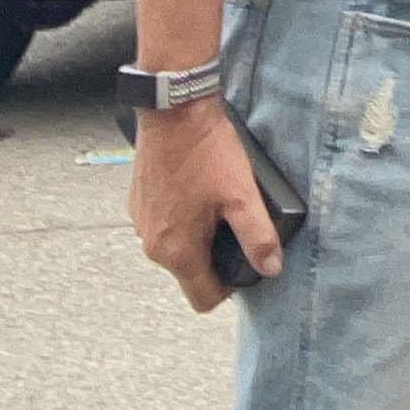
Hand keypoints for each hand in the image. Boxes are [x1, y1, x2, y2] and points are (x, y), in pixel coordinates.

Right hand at [130, 102, 280, 312]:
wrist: (173, 111)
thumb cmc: (206, 152)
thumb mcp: (242, 195)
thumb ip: (258, 237)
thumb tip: (271, 268)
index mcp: (176, 250)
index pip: (202, 298)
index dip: (228, 289)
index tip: (243, 263)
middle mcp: (152, 243)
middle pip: (189, 272)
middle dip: (214, 258)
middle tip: (237, 227)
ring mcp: (141, 223)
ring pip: (176, 247)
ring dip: (198, 236)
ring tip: (219, 206)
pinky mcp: (139, 203)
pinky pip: (164, 225)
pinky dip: (182, 218)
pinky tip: (199, 192)